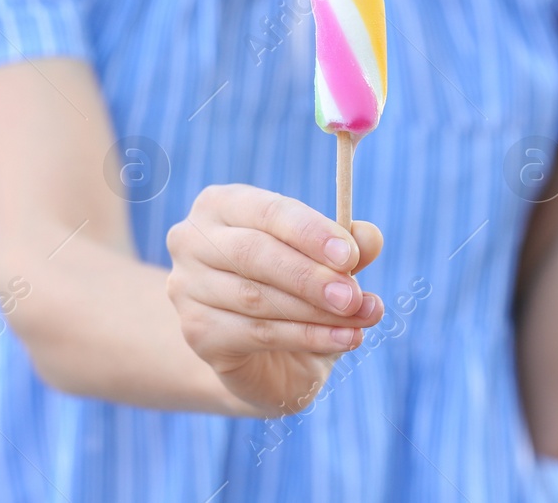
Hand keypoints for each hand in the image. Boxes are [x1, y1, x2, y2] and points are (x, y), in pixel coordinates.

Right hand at [166, 184, 384, 416]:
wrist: (267, 353)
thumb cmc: (295, 290)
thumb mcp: (327, 264)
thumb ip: (347, 246)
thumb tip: (369, 237)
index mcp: (222, 204)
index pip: (267, 211)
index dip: (310, 232)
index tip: (350, 255)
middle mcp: (192, 239)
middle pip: (254, 254)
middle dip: (312, 276)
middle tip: (355, 296)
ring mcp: (187, 287)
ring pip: (257, 298)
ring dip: (317, 312)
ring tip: (362, 319)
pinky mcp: (196, 331)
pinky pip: (257, 333)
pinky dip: (308, 337)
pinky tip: (344, 340)